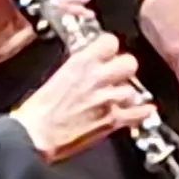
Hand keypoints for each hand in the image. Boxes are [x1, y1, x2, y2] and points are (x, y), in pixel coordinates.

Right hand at [8, 36, 155, 163]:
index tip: (107, 54)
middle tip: (116, 77)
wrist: (34, 136)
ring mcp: (108, 99)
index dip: (110, 48)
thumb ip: (79, 69)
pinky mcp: (113, 120)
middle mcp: (98, 78)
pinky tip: (143, 110)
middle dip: (124, 69)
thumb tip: (90, 66)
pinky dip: (143, 112)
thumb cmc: (38, 110)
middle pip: (130, 62)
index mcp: (80, 63)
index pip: (110, 42)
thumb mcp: (57, 77)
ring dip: (127, 95)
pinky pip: (141, 113)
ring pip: (134, 89)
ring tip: (118, 99)